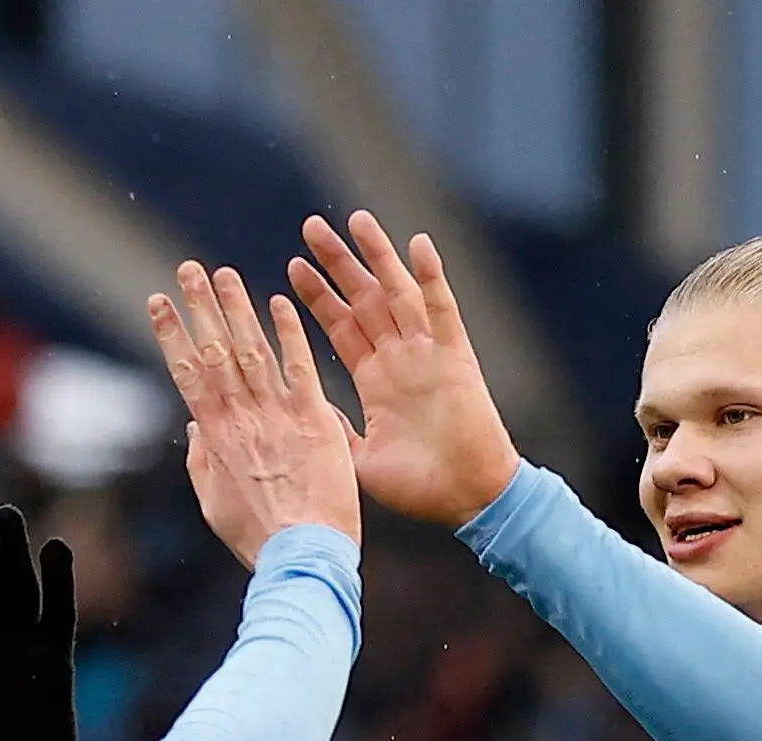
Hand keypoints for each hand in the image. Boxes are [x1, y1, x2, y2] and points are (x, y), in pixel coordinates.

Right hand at [147, 260, 361, 568]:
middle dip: (200, 307)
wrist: (302, 558)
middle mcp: (241, 419)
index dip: (172, 334)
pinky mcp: (315, 421)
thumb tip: (197, 427)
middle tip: (189, 268)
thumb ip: (203, 461)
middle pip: (216, 352)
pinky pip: (301, 368)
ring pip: (254, 350)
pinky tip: (280, 302)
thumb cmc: (260, 539)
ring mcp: (277, 416)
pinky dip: (290, 334)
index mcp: (215, 437)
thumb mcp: (216, 504)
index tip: (158, 301)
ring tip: (226, 274)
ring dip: (238, 308)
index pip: (187, 373)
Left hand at [289, 211, 524, 528]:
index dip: (318, 297)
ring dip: (377, 256)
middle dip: (338, 263)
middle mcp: (400, 359)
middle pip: (364, 299)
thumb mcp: (358, 458)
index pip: (341, 327)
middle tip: (311, 227)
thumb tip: (302, 411)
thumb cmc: (420, 489)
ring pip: (398, 293)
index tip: (292, 267)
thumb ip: (334, 430)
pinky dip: (431, 278)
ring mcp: (428, 355)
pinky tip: (418, 244)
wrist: (469, 501)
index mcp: (376, 381)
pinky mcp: (456, 359)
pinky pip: (442, 311)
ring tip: (354, 219)